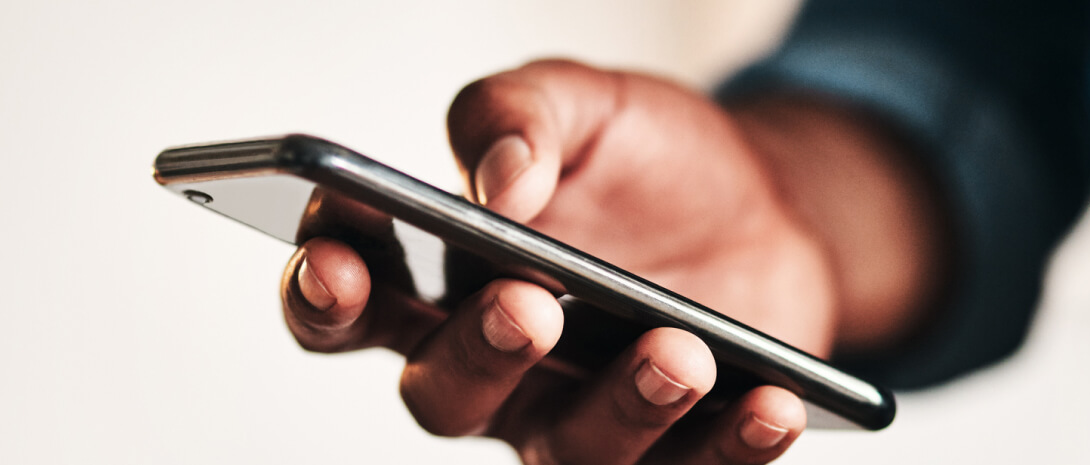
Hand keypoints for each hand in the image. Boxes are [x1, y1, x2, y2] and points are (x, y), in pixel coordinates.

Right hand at [278, 59, 916, 463]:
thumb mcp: (582, 102)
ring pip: (565, 452)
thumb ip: (517, 116)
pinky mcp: (668, 449)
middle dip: (477, 354)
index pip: (349, 302)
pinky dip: (728, 448)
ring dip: (619, 409)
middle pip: (441, 395)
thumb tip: (497, 179)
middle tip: (525, 307)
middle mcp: (490, 365)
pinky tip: (767, 404)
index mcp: (437, 280)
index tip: (336, 260)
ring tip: (676, 352)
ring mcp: (575, 415)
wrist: (763, 202)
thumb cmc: (642, 160)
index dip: (322, 291)